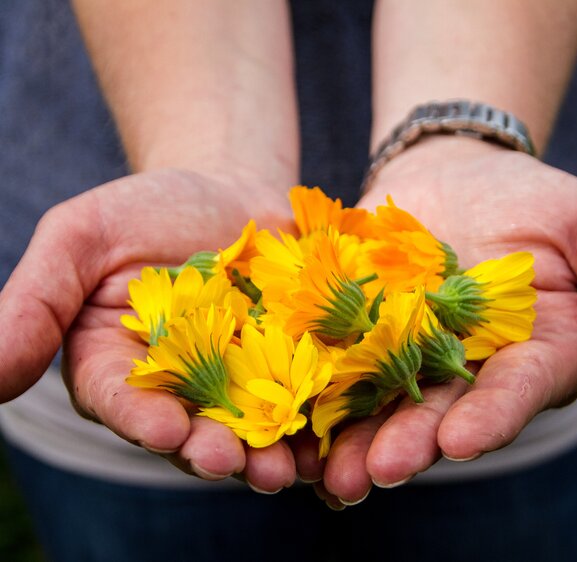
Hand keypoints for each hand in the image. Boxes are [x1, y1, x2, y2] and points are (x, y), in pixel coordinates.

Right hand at [0, 168, 297, 490]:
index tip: (163, 428)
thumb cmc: (148, 210)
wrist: (230, 188)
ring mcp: (239, 383)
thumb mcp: (82, 238)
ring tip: (285, 467)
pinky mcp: (292, 369)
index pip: (121, 401)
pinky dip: (315, 422)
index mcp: (118, 367)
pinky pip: (304, 400)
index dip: (140, 418)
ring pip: (250, 429)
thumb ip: (35, 303)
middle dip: (210, 449)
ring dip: (266, 453)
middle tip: (234, 463)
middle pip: (191, 430)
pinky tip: (330, 439)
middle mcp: (178, 389)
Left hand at [319, 136, 576, 502]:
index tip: (461, 440)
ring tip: (330, 473)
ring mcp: (412, 359)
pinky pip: (340, 372)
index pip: (517, 393)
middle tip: (379, 470)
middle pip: (443, 414)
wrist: (455, 169)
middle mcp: (473, 373)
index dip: (492, 417)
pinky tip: (293, 428)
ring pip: (386, 408)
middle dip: (412, 442)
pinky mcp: (362, 338)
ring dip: (358, 442)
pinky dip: (320, 400)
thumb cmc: (534, 197)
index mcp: (535, 357)